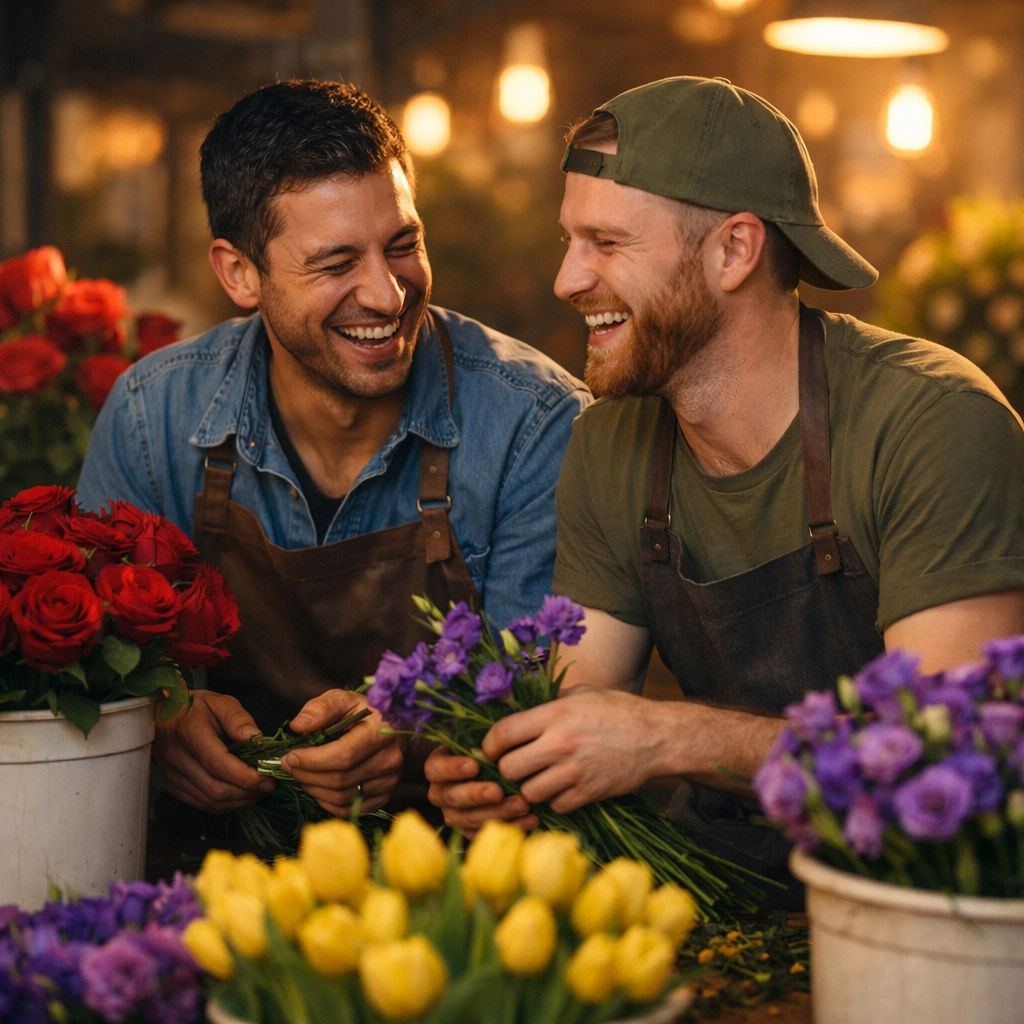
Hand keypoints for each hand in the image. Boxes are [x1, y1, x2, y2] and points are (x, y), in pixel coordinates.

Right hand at [155, 690, 273, 812]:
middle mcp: (176, 758)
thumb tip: (258, 740)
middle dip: (246, 792)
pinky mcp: (172, 786)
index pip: (218, 764)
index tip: (268, 778)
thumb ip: (238, 719)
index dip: (246, 776)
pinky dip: (225, 804)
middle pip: (215, 788)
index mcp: (189, 732)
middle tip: (269, 786)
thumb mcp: (220, 702)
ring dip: (238, 801)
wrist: (163, 715)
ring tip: (258, 792)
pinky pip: (201, 803)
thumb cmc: (196, 707)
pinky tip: (240, 795)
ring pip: (209, 800)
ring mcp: (172, 775)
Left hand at [283, 690, 401, 816]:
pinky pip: (347, 809)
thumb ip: (320, 708)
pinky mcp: (384, 796)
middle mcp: (390, 759)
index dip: (312, 760)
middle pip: (339, 779)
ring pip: (340, 797)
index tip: (290, 756)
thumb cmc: (364, 713)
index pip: (343, 755)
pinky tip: (318, 786)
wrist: (395, 730)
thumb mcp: (343, 699)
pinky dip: (325, 801)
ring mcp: (389, 781)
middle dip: (307, 775)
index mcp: (381, 731)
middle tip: (289, 765)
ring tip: (301, 774)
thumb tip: (298, 727)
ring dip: (313, 788)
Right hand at [424, 746, 538, 836]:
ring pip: (470, 819)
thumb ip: (485, 742)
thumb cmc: (488, 751)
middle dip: (477, 795)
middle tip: (498, 792)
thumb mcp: (483, 741)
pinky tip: (531, 819)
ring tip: (523, 805)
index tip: (474, 766)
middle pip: (453, 797)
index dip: (453, 768)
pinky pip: (487, 834)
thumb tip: (498, 739)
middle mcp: (441, 793)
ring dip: (498, 812)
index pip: (436, 768)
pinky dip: (511, 826)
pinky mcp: (471, 832)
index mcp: (438, 767)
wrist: (496, 773)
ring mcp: (454, 815)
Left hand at [483, 689, 662, 813]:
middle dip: (507, 769)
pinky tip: (562, 788)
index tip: (492, 749)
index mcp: (554, 714)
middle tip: (516, 766)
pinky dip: (555, 801)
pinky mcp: (589, 793)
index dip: (489, 744)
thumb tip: (519, 714)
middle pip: (509, 768)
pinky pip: (555, 807)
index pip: (502, 734)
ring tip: (539, 778)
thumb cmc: (618, 710)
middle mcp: (560, 744)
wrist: (657, 737)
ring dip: (530, 788)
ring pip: (529, 793)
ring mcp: (574, 772)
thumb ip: (549, 703)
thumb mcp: (582, 694)